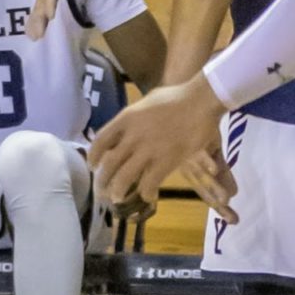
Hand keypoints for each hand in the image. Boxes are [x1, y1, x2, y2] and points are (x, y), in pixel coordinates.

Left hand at [88, 77, 236, 218]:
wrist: (200, 102)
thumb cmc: (177, 96)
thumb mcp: (147, 101)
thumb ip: (135, 116)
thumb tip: (128, 125)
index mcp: (126, 118)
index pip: (100, 141)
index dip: (93, 156)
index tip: (93, 166)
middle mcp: (132, 136)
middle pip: (109, 164)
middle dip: (102, 181)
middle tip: (101, 190)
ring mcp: (148, 150)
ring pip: (124, 178)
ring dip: (117, 191)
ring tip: (117, 198)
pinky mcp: (165, 161)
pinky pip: (149, 183)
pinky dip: (146, 192)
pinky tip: (147, 196)